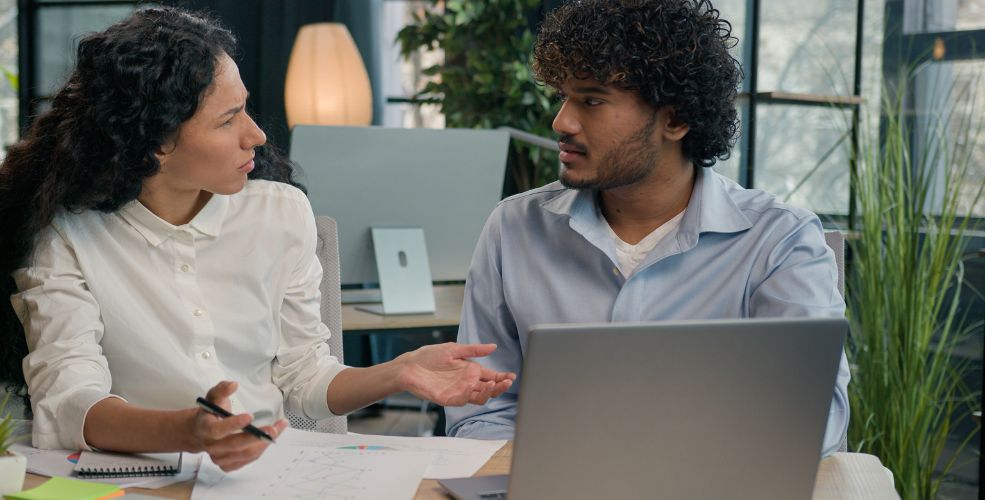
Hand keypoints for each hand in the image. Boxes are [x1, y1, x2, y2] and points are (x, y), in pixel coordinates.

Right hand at [190, 381, 287, 471]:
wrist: (200, 432)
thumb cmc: (210, 412)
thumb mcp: (213, 397)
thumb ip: (222, 389)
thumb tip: (233, 385)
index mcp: (205, 429)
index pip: (218, 430)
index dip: (234, 424)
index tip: (250, 416)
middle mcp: (211, 446)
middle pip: (235, 445)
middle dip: (256, 438)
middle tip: (273, 429)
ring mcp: (219, 458)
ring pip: (246, 454)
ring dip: (264, 443)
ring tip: (279, 428)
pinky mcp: (228, 465)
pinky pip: (248, 459)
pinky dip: (262, 449)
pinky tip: (270, 437)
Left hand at [397, 343, 515, 406]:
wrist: (410, 366)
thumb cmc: (429, 356)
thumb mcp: (454, 349)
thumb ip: (474, 350)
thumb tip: (493, 346)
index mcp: (470, 371)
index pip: (491, 376)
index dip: (502, 377)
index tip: (511, 376)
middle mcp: (467, 383)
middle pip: (489, 389)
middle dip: (500, 386)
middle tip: (506, 382)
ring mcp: (458, 392)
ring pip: (479, 397)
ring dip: (488, 392)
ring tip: (493, 384)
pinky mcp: (448, 398)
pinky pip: (462, 399)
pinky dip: (469, 393)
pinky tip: (471, 385)